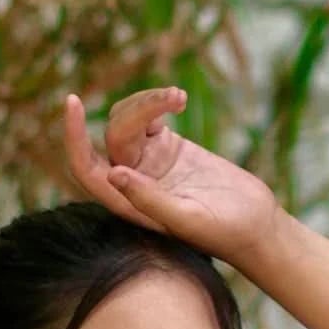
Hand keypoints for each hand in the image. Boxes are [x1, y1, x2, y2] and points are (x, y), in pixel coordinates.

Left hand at [62, 86, 280, 265]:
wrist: (255, 226)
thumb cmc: (224, 232)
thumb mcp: (187, 218)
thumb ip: (149, 200)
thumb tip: (112, 173)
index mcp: (128, 204)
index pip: (86, 168)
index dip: (74, 138)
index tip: (73, 102)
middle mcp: (133, 183)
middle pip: (114, 135)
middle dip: (138, 111)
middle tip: (172, 100)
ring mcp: (150, 163)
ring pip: (129, 120)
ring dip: (149, 101)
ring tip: (178, 97)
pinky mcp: (169, 148)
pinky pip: (149, 116)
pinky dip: (159, 101)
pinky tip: (179, 99)